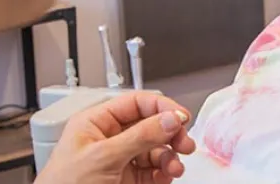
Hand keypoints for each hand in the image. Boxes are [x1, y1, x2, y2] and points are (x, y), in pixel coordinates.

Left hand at [35, 91, 196, 183]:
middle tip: (184, 143)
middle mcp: (108, 139)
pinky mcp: (127, 181)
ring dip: (169, 157)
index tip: (181, 117)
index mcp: (96, 122)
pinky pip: (153, 171)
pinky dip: (164, 173)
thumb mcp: (103, 156)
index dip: (160, 107)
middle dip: (169, 134)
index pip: (135, 104)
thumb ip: (139, 136)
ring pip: (154, 150)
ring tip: (174, 166)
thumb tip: (169, 118)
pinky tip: (166, 175)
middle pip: (150, 126)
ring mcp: (119, 161)